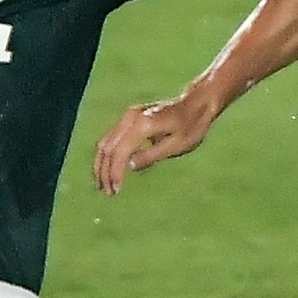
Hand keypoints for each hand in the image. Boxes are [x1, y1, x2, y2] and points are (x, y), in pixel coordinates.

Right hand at [95, 91, 218, 193]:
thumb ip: (152, 156)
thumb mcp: (176, 146)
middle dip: (105, 172)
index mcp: (144, 124)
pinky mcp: (129, 117)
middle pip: (108, 147)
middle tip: (107, 192)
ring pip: (106, 142)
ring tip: (102, 185)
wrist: (196, 104)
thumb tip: (129, 167)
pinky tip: (108, 170)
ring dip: (102, 164)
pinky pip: (111, 138)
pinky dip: (107, 155)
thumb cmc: (190, 127)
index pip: (120, 152)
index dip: (115, 173)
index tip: (115, 191)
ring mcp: (128, 115)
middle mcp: (131, 117)